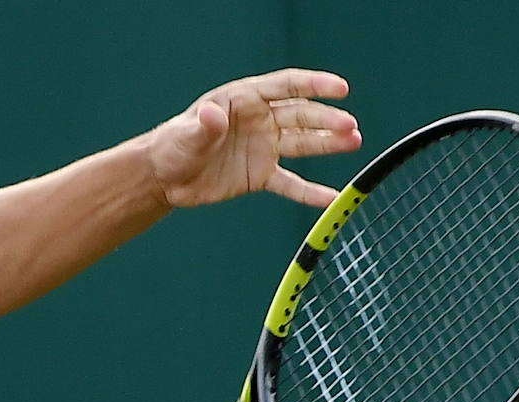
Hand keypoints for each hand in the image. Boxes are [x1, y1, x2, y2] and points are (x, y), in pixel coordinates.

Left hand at [146, 68, 361, 208]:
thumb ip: (204, 126)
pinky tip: (332, 199)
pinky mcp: (261, 175)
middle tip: (349, 126)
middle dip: (326, 120)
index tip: (340, 88)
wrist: (164, 179)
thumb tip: (212, 115)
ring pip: (303, 143)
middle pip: (301, 116)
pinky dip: (310, 192)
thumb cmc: (172, 146)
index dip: (314, 85)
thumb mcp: (186, 134)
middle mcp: (260, 120)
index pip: (285, 87)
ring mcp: (264, 148)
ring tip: (354, 142)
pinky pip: (291, 183)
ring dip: (329, 143)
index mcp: (244, 100)